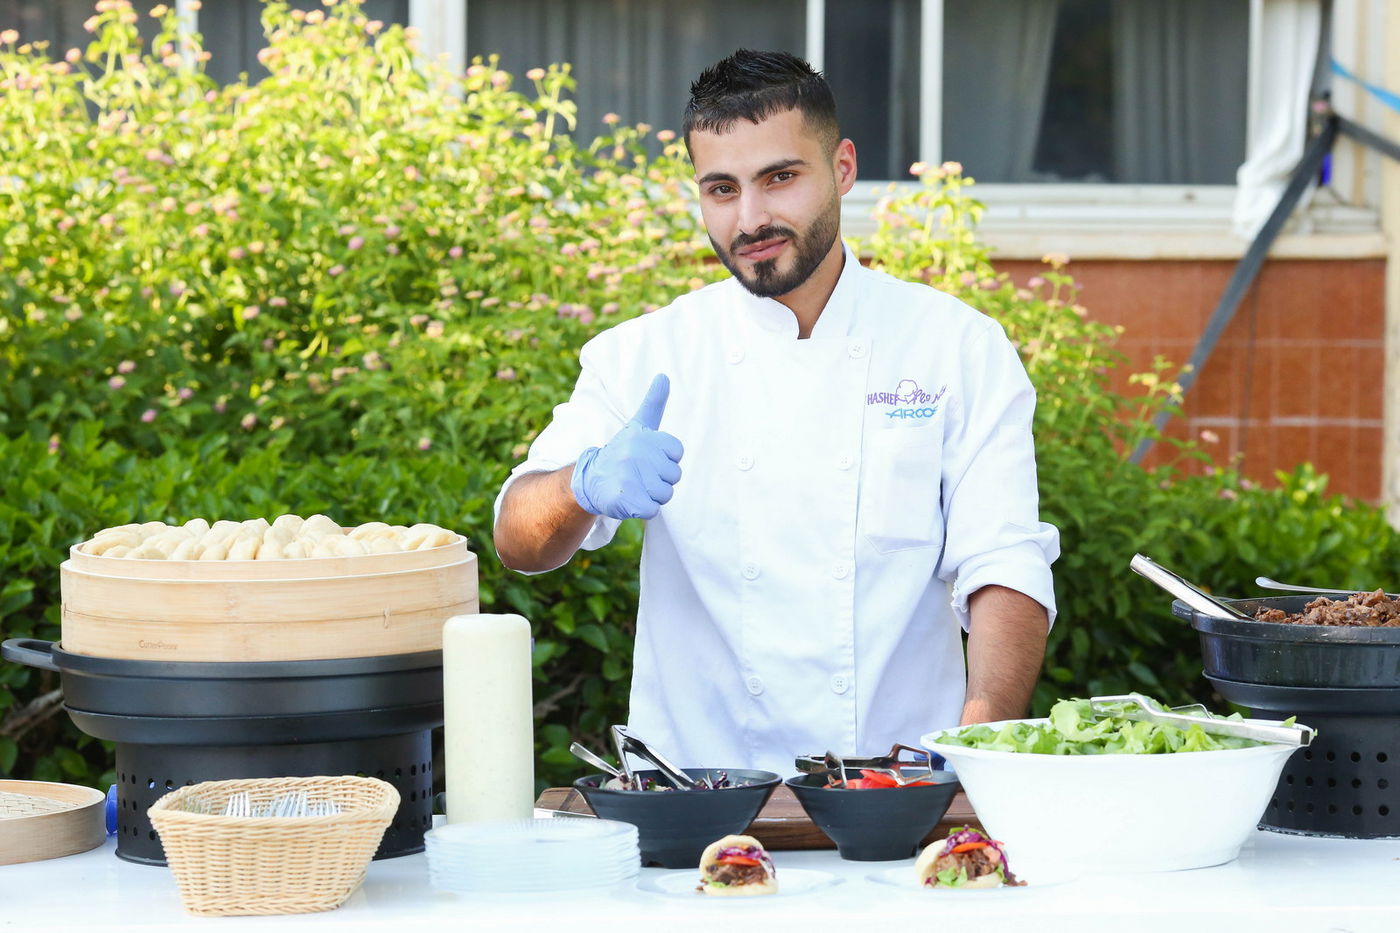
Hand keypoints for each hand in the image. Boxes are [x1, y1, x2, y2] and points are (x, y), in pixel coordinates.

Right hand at [570, 374, 683, 519]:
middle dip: (659, 480)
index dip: (665, 460)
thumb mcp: (638, 425)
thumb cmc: (621, 453)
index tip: (647, 458)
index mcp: (643, 436)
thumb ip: (654, 403)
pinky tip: (629, 499)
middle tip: (638, 474)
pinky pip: (653, 510)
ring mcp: (629, 476)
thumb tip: (664, 376)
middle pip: (674, 476)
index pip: (677, 453)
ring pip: (665, 494)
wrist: (590, 480)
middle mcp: (635, 454)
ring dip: (652, 495)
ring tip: (633, 486)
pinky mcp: (625, 499)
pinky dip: (643, 509)